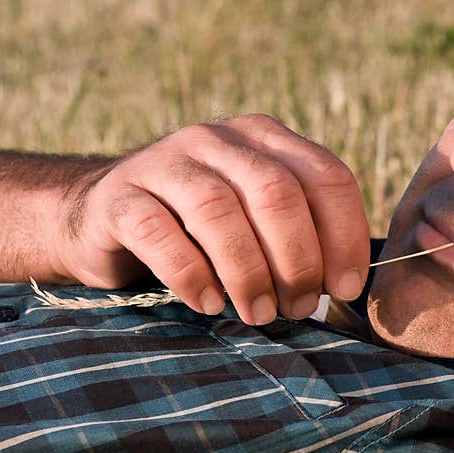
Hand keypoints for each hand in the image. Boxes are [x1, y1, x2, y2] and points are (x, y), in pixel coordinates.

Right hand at [54, 114, 369, 323]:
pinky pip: (159, 233)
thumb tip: (347, 287)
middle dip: (298, 260)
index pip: (327, 176)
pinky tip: (208, 303)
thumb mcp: (257, 219)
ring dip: (248, 273)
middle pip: (276, 192)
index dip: (345, 236)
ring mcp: (165, 162)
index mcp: (264, 139)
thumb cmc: (201, 230)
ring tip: (258, 314)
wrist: (106, 218)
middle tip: (298, 308)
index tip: (345, 288)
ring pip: (218, 209)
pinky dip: (191, 274)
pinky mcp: (120, 196)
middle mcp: (217, 139)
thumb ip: (300, 233)